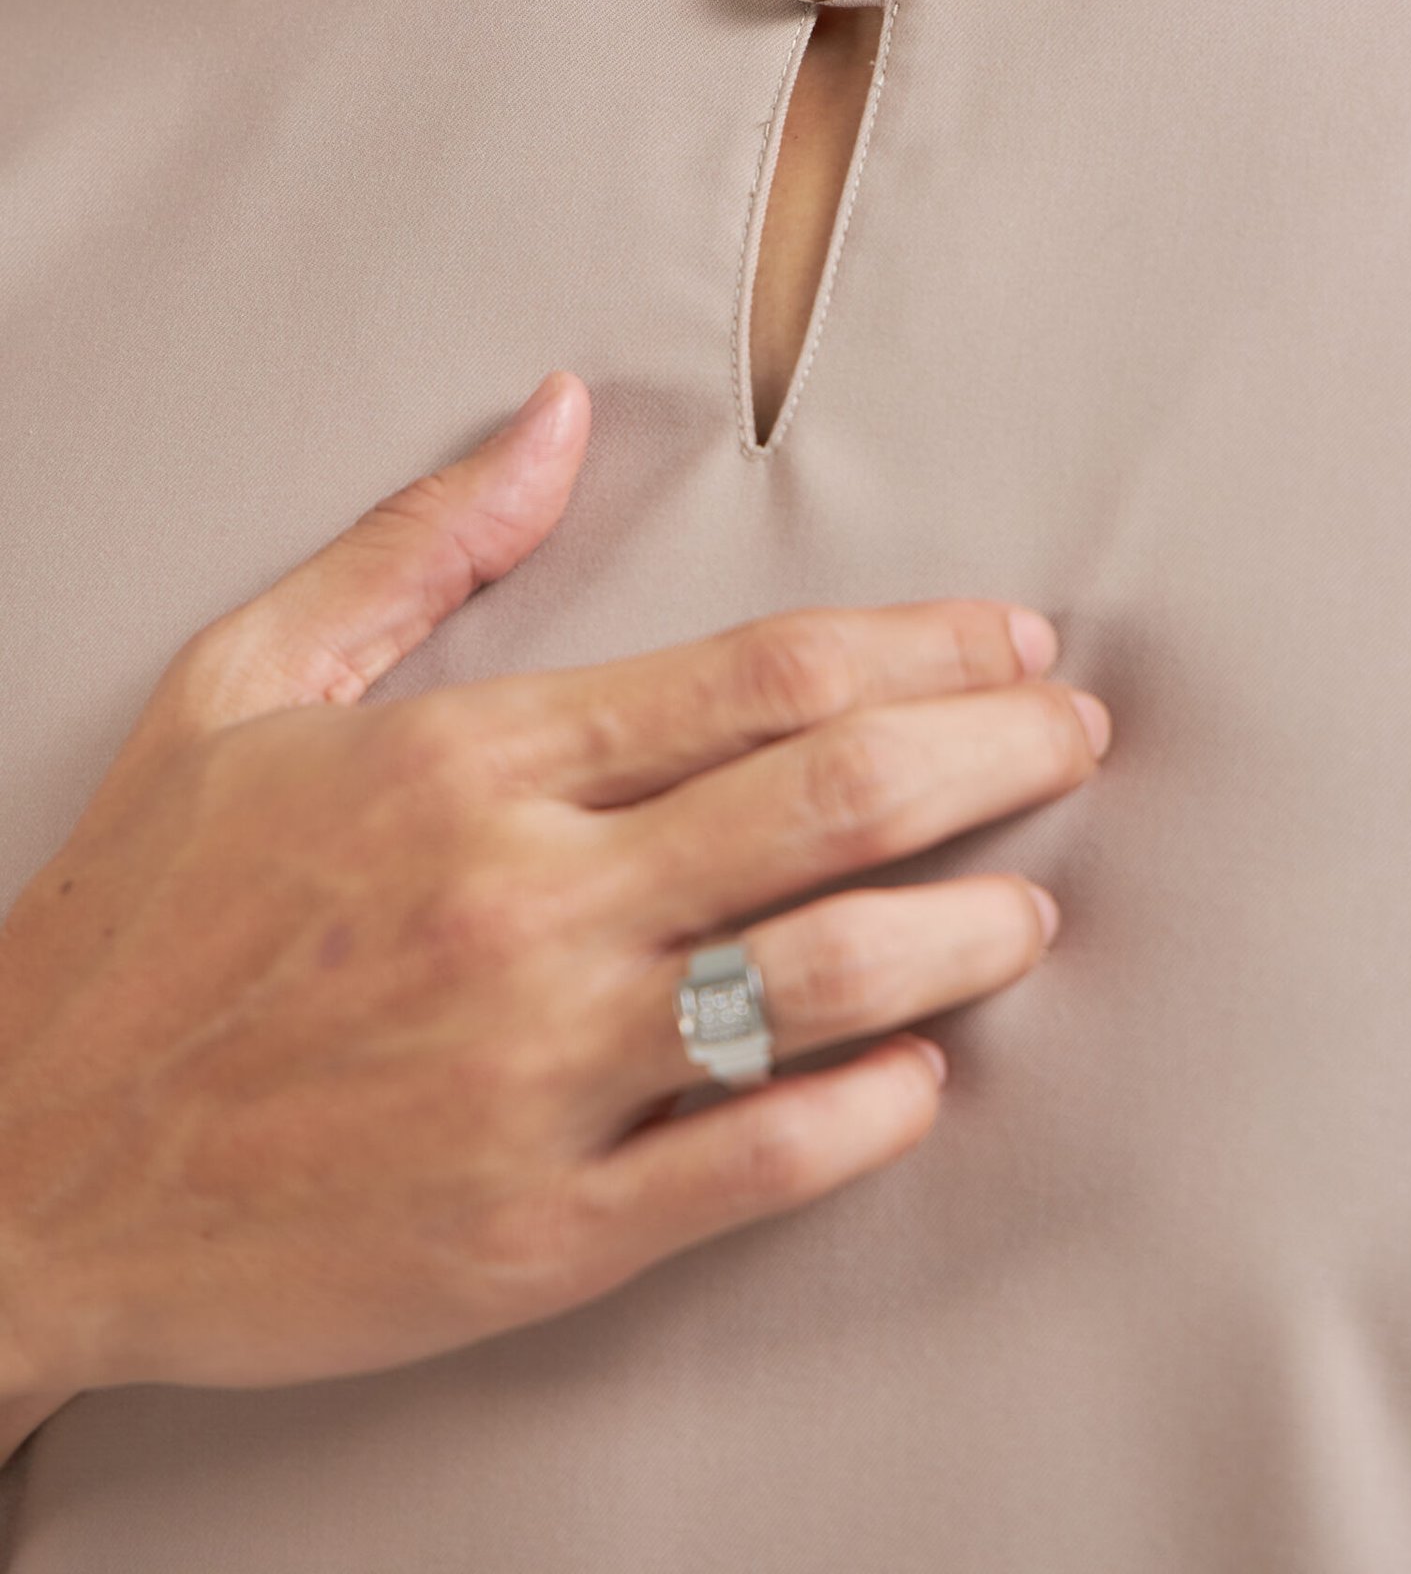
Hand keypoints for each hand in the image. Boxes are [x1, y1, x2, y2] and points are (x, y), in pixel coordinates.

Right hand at [0, 370, 1109, 1417]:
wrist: (18, 1166)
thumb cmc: (137, 920)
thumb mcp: (245, 682)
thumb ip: (419, 543)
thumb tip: (558, 413)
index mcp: (471, 761)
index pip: (768, 675)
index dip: (928, 647)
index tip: (1013, 642)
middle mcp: (524, 906)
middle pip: (834, 800)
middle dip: (992, 753)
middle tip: (1071, 735)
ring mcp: (537, 1075)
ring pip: (824, 979)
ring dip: (966, 931)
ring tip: (1031, 905)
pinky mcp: (534, 1231)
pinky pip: (748, 1162)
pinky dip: (865, 1113)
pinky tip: (926, 1078)